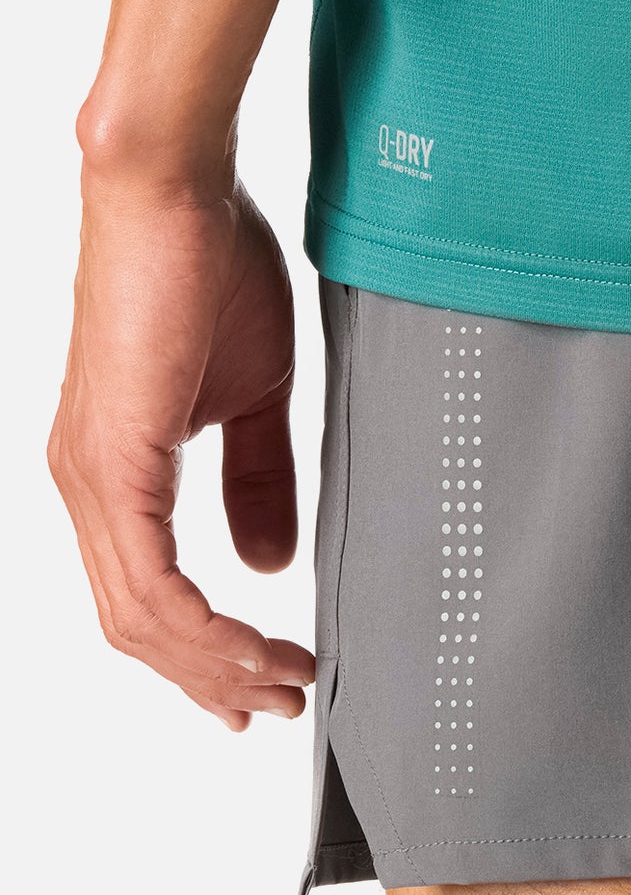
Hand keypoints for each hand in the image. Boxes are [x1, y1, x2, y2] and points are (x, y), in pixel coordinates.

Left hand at [48, 168, 315, 729]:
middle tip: (278, 701)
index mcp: (115, 471)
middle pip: (137, 626)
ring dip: (213, 664)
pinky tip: (250, 642)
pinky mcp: (111, 460)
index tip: (264, 678)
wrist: (175, 193)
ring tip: (280, 682)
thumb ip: (258, 478)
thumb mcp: (254, 396)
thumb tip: (267, 561)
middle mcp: (87, 486)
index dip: (204, 651)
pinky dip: (203, 626)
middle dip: (213, 677)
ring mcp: (91, 477)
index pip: (147, 594)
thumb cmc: (211, 270)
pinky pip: (149, 579)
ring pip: (138, 617)